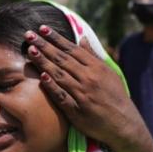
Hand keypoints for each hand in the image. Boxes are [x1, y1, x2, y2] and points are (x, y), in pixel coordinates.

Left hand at [24, 26, 152, 151]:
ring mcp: (82, 94)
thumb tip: (82, 38)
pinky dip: (52, 86)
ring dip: (44, 62)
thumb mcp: (109, 73)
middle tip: (29, 35)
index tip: (42, 28)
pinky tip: (42, 76)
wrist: (123, 123)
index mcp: (96, 68)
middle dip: (44, 45)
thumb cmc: (115, 96)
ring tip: (30, 50)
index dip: (56, 38)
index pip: (72, 49)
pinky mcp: (77, 110)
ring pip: (59, 75)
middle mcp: (89, 78)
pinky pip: (62, 96)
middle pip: (62, 59)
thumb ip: (93, 56)